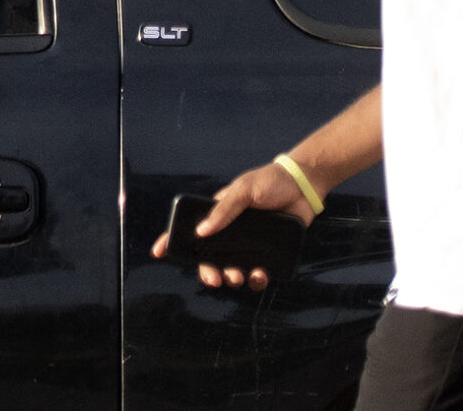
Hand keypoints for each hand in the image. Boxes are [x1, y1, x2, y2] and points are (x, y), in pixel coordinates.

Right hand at [149, 162, 316, 291]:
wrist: (303, 187)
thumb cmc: (269, 182)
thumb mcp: (244, 190)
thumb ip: (224, 210)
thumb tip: (201, 231)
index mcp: (219, 215)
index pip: (190, 229)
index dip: (172, 241)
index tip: (159, 253)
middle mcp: (231, 233)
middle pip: (210, 258)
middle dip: (208, 271)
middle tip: (214, 279)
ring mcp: (249, 245)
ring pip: (233, 269)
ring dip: (231, 278)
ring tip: (238, 277)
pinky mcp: (269, 253)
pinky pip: (258, 273)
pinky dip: (256, 280)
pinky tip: (260, 276)